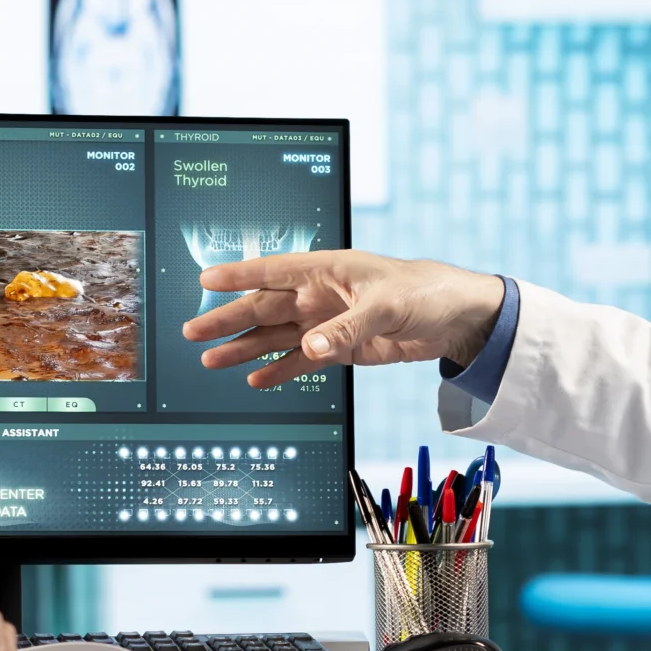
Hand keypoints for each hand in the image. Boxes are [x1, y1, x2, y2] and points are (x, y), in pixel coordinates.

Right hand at [179, 251, 504, 389]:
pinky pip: (301, 360)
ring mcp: (328, 323)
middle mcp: (321, 295)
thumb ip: (345, 329)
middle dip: (228, 320)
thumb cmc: (424, 291)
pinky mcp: (341, 348)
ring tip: (211, 360)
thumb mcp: (386, 306)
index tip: (205, 281)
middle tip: (193, 332)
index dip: (239, 275)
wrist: (458, 319)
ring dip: (245, 348)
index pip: (274, 271)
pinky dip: (279, 370)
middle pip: (265, 308)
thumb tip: (310, 349)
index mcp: (328, 270)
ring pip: (276, 337)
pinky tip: (255, 379)